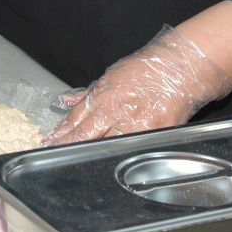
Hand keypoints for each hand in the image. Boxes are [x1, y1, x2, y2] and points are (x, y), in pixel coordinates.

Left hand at [46, 25, 231, 144]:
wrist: (180, 68)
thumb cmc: (149, 69)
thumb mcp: (113, 75)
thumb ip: (89, 93)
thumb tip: (67, 101)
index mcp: (104, 95)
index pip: (76, 118)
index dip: (62, 132)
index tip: (51, 141)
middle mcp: (116, 111)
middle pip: (85, 135)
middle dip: (68, 146)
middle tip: (54, 154)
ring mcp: (135, 124)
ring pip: (106, 146)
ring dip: (90, 153)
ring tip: (76, 162)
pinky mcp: (154, 134)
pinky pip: (132, 149)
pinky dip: (120, 156)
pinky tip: (110, 163)